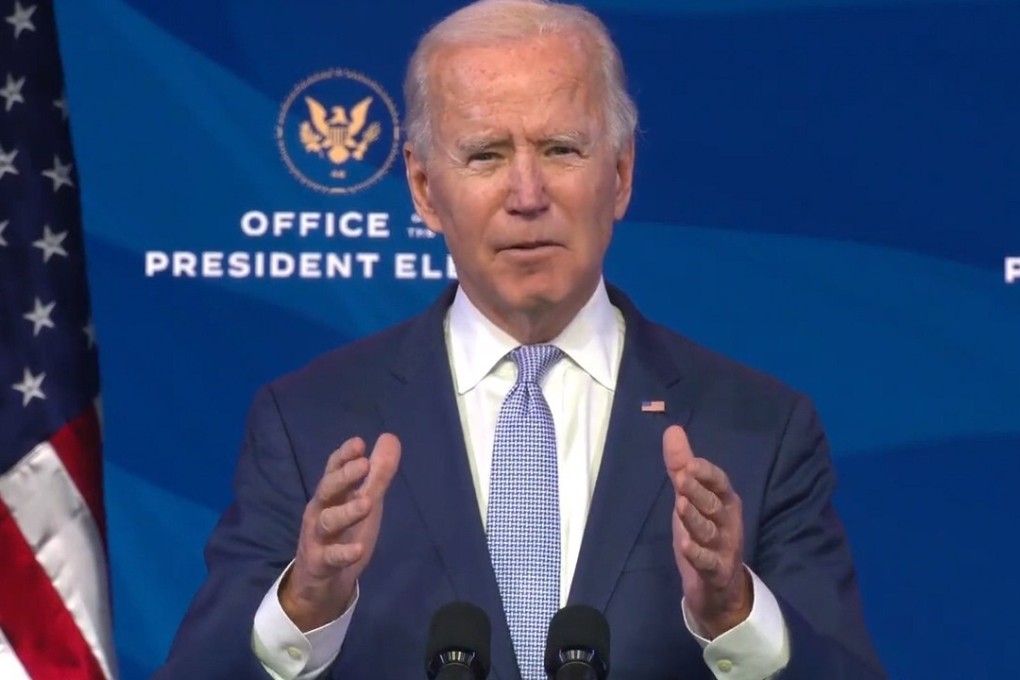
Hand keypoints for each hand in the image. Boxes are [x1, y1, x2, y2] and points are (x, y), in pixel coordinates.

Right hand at [280, 433, 400, 630]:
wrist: (320, 581)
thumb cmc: (344, 532)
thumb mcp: (365, 500)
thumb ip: (378, 473)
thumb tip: (390, 437)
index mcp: (332, 494)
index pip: (334, 469)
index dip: (344, 456)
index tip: (359, 443)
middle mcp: (321, 511)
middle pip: (328, 490)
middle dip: (344, 476)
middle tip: (363, 464)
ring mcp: (318, 537)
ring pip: (328, 521)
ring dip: (346, 512)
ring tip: (367, 503)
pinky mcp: (320, 563)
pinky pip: (330, 557)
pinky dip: (343, 553)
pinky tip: (359, 550)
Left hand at [663, 425, 750, 637]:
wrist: (718, 586)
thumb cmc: (704, 533)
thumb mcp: (690, 498)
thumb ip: (681, 466)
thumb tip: (672, 429)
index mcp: (724, 501)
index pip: (719, 483)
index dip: (707, 473)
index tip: (690, 463)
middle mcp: (728, 522)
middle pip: (713, 505)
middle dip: (698, 491)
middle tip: (681, 477)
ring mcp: (724, 547)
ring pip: (709, 531)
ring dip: (695, 519)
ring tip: (680, 505)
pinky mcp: (716, 572)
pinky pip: (707, 562)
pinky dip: (697, 554)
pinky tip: (685, 546)